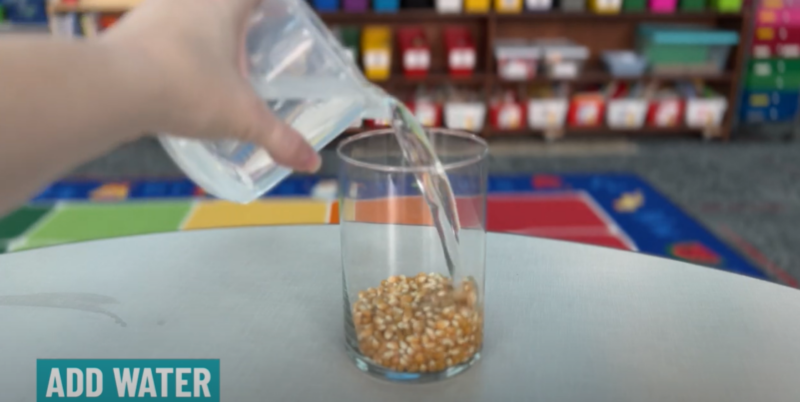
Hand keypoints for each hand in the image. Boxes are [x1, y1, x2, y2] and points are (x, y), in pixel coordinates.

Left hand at [101, 0, 320, 172]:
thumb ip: (279, 138)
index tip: (277, 13)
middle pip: (219, 2)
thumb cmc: (187, 88)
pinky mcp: (125, 33)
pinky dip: (169, 51)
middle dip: (234, 19)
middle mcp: (186, 0)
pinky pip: (156, 35)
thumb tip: (312, 163)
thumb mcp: (242, 118)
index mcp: (222, 4)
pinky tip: (175, 79)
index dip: (270, 3)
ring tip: (213, 65)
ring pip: (184, 14)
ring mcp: (152, 12)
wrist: (110, 88)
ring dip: (199, 32)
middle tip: (250, 44)